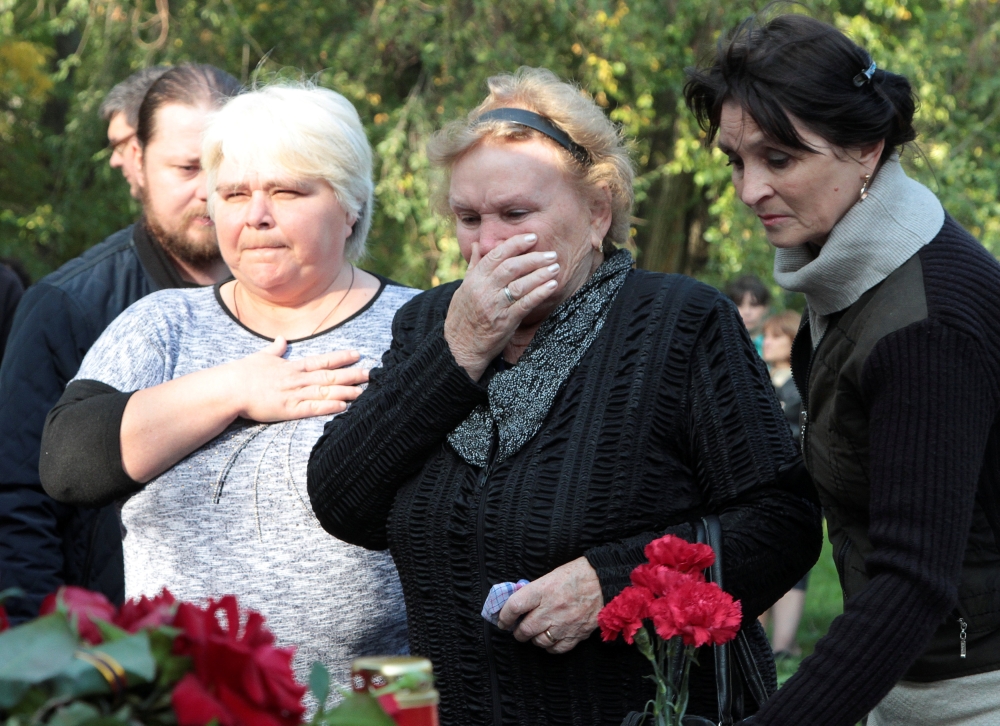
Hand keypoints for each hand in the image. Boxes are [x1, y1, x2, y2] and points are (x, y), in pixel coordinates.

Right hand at [228, 337, 368, 421]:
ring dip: (346, 391)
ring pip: (325, 392)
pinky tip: (344, 406)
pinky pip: (313, 408)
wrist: (229, 388)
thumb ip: (275, 350)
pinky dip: (329, 407)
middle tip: (371, 373)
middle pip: (329, 376)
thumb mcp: (261, 357)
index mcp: (292, 367)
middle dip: (351, 375)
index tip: (357, 354)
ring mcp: (294, 394)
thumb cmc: (242, 373)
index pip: (322, 361)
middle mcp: (297, 379)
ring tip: (364, 391)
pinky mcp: (288, 410)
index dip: (340, 358)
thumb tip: (281, 339)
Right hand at [444, 233, 560, 380]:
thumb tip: (479, 245)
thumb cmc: (463, 316)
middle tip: (551, 253)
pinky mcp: (505, 322)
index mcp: (474, 279)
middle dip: (533, 258)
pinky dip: (540, 293)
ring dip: (540, 274)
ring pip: (520, 284)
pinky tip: (552, 285)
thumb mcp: (464, 288)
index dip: (515, 243)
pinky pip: (525, 304)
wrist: (460, 347)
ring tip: (555, 267)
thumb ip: (474, 266)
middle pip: (512, 267)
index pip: (496, 254)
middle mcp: (484, 290)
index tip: (532, 237)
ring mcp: (495, 306)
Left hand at [496, 556, 602, 653]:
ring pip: (539, 641)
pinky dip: (549, 646)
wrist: (605, 582)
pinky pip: (556, 649)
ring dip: (534, 639)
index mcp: (543, 590)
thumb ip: (535, 591)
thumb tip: (519, 604)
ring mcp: (563, 624)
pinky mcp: (576, 635)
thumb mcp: (551, 576)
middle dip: (518, 632)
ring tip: (535, 633)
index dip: (504, 616)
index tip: (502, 620)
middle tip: (518, 630)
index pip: (514, 606)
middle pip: (525, 629)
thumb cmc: (577, 575)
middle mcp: (551, 609)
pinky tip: (550, 639)